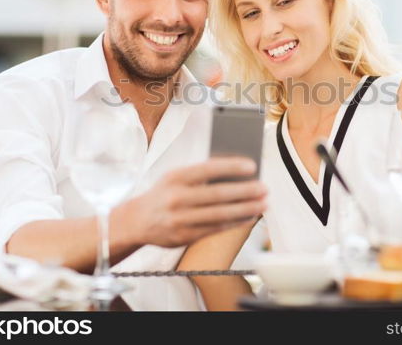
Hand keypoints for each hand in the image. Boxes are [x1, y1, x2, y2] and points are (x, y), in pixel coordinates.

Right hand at [124, 157, 266, 247]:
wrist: (136, 221)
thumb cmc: (164, 194)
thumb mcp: (175, 177)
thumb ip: (200, 175)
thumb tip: (235, 174)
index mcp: (175, 178)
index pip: (208, 169)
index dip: (231, 167)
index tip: (252, 166)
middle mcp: (177, 198)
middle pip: (218, 195)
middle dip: (245, 192)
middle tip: (264, 188)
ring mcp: (180, 219)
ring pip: (220, 215)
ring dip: (245, 209)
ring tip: (263, 204)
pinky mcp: (184, 236)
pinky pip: (215, 229)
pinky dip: (235, 223)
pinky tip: (249, 217)